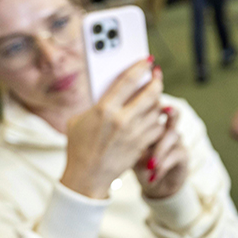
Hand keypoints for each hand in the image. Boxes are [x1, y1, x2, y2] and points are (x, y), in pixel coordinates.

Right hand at [61, 59, 164, 198]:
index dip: (140, 67)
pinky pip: (158, 127)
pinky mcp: (142, 145)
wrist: (87, 177)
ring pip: (157, 109)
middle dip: (156, 81)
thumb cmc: (80, 146)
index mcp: (104, 109)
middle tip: (156, 75)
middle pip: (151, 92)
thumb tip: (113, 89)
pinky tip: (152, 118)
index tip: (147, 60)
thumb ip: (97, 104)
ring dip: (157, 101)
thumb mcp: (79, 120)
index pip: (128, 80)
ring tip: (153, 97)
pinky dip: (157, 120)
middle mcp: (122, 120)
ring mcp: (135, 133)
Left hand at [134, 106, 189, 198]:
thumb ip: (125, 136)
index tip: (144, 102)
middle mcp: (167, 128)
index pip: (155, 107)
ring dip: (160, 149)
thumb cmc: (137, 163)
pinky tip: (153, 175)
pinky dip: (164, 164)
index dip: (153, 103)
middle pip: (173, 112)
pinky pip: (177, 153)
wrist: (152, 183)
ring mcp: (177, 141)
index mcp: (152, 123)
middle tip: (165, 110)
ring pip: (173, 134)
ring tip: (149, 164)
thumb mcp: (127, 149)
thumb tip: (112, 124)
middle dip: (169, 111)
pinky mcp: (183, 154)